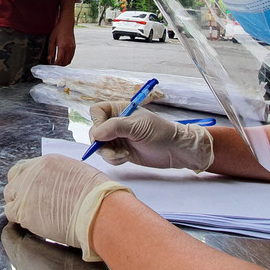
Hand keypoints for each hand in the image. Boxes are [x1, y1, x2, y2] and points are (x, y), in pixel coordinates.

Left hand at [4, 155, 129, 261]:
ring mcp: (25, 192)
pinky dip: (19, 219)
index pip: (26, 168)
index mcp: (46, 162)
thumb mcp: (78, 173)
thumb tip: (58, 185)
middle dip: (19, 190)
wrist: (97, 209)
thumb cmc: (96, 193)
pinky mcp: (23, 212)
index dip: (28, 180)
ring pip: (10, 197)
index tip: (34, 189)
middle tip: (30, 202)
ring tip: (34, 215)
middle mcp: (32, 173)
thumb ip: (61, 176)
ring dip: (18, 205)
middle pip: (14, 179)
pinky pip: (11, 214)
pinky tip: (33, 223)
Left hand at [46, 16, 75, 66]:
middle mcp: (69, 48)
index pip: (59, 60)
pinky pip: (71, 57)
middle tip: (54, 66)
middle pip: (65, 62)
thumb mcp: (52, 39)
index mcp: (63, 46)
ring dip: (64, 64)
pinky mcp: (74, 47)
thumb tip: (50, 59)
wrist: (66, 24)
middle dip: (59, 65)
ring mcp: (72, 48)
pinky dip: (67, 60)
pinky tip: (63, 59)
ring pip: (69, 60)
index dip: (55, 64)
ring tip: (58, 64)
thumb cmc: (58, 30)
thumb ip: (51, 50)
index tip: (52, 65)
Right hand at [88, 103, 213, 172]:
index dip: (97, 122)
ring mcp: (117, 138)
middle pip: (95, 131)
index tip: (104, 134)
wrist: (174, 151)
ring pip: (100, 146)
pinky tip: (127, 157)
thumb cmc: (160, 133)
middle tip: (113, 150)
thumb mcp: (137, 127)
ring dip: (109, 153)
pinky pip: (108, 156)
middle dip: (102, 143)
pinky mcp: (120, 151)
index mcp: (119, 110)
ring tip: (124, 155)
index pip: (96, 111)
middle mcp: (115, 123)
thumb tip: (96, 134)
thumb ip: (114, 127)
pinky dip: (114, 159)